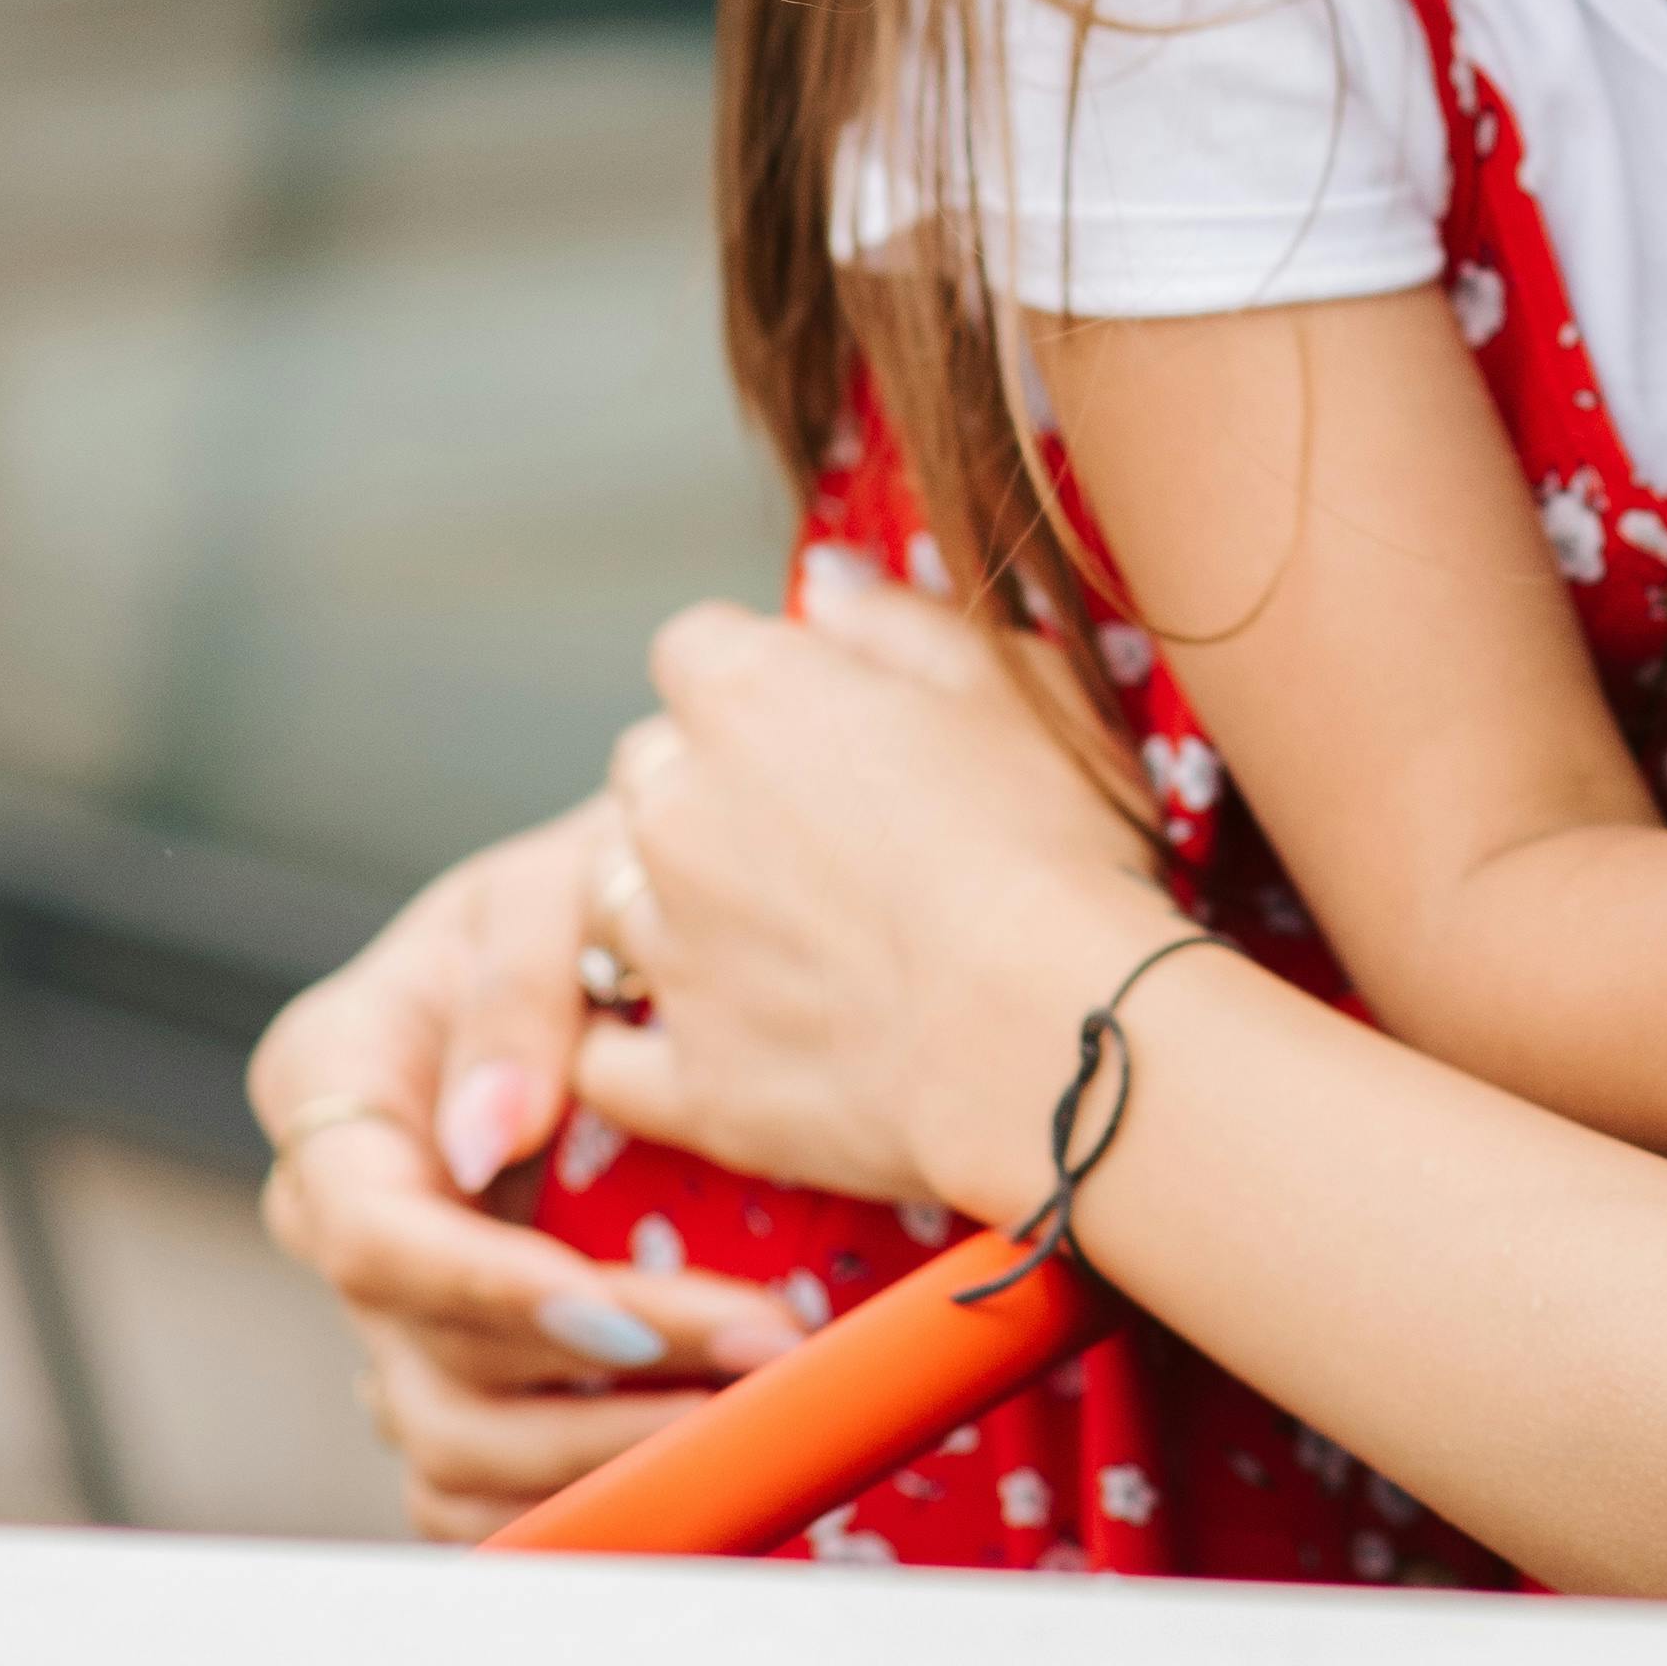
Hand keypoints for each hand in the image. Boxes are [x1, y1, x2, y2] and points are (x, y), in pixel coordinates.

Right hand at [251, 803, 801, 1544]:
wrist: (629, 923)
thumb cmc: (589, 890)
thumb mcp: (553, 888)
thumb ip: (514, 993)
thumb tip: (485, 1139)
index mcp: (329, 1088)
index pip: (374, 1235)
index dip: (493, 1292)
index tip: (626, 1311)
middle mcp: (342, 1209)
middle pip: (432, 1362)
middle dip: (602, 1379)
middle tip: (764, 1350)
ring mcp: (392, 1300)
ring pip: (456, 1446)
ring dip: (609, 1452)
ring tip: (754, 1415)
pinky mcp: (453, 1355)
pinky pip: (474, 1486)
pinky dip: (571, 1498)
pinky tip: (689, 1473)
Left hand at [572, 557, 1171, 1223]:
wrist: (1061, 1037)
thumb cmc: (1057, 846)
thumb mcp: (1014, 686)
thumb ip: (897, 619)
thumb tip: (822, 584)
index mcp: (748, 697)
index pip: (695, 651)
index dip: (759, 684)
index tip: (826, 724)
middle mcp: (678, 812)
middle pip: (647, 771)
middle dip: (709, 789)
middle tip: (819, 835)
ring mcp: (673, 952)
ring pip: (615, 902)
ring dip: (672, 907)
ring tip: (784, 939)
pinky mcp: (692, 1081)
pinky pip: (605, 1058)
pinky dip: (638, 1045)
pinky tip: (704, 1039)